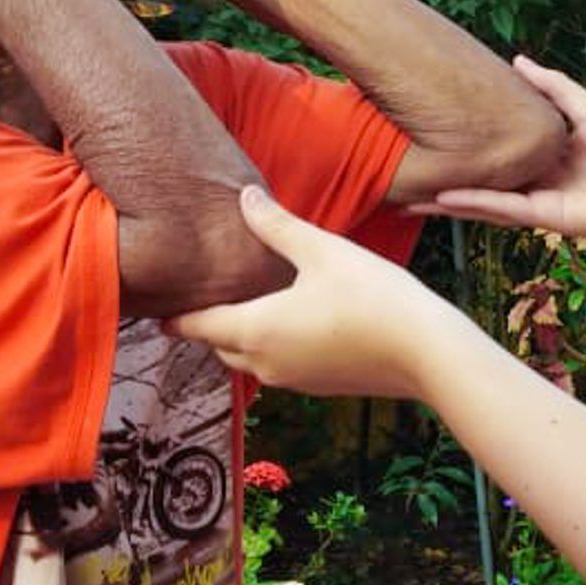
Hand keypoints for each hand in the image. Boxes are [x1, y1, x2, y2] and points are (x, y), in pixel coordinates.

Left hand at [170, 186, 463, 398]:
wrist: (429, 354)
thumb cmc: (375, 298)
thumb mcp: (323, 252)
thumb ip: (277, 226)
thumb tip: (245, 197)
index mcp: (255, 330)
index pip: (195, 325)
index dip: (174, 314)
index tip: (156, 305)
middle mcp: (265, 363)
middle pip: (219, 345)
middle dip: (208, 322)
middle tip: (200, 294)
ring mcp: (293, 380)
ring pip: (249, 359)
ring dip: (242, 335)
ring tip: (244, 303)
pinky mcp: (319, 387)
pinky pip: (279, 366)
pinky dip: (273, 346)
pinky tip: (292, 321)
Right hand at [427, 58, 585, 250]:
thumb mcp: (585, 106)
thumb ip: (551, 86)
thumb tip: (517, 60)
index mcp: (543, 150)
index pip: (496, 144)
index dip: (467, 138)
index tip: (433, 127)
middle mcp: (533, 176)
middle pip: (482, 175)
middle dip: (446, 175)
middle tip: (406, 167)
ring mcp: (534, 199)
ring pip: (483, 197)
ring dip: (448, 197)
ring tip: (409, 194)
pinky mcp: (542, 216)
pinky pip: (501, 207)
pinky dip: (472, 203)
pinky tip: (442, 199)